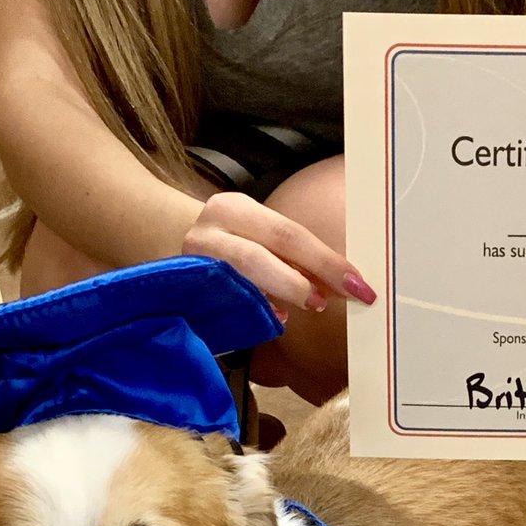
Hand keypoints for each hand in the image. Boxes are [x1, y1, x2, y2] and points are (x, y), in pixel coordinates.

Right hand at [182, 192, 375, 315]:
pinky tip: (276, 315)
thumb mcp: (260, 242)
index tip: (358, 284)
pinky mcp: (186, 285)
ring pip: (244, 271)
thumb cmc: (231, 250)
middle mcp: (213, 226)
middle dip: (307, 277)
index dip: (326, 260)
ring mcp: (195, 256)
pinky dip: (255, 308)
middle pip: (267, 248)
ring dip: (283, 290)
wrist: (167, 250)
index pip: (289, 233)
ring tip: (311, 305)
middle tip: (334, 300)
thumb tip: (345, 283)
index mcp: (237, 209)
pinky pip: (226, 299)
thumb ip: (296, 259)